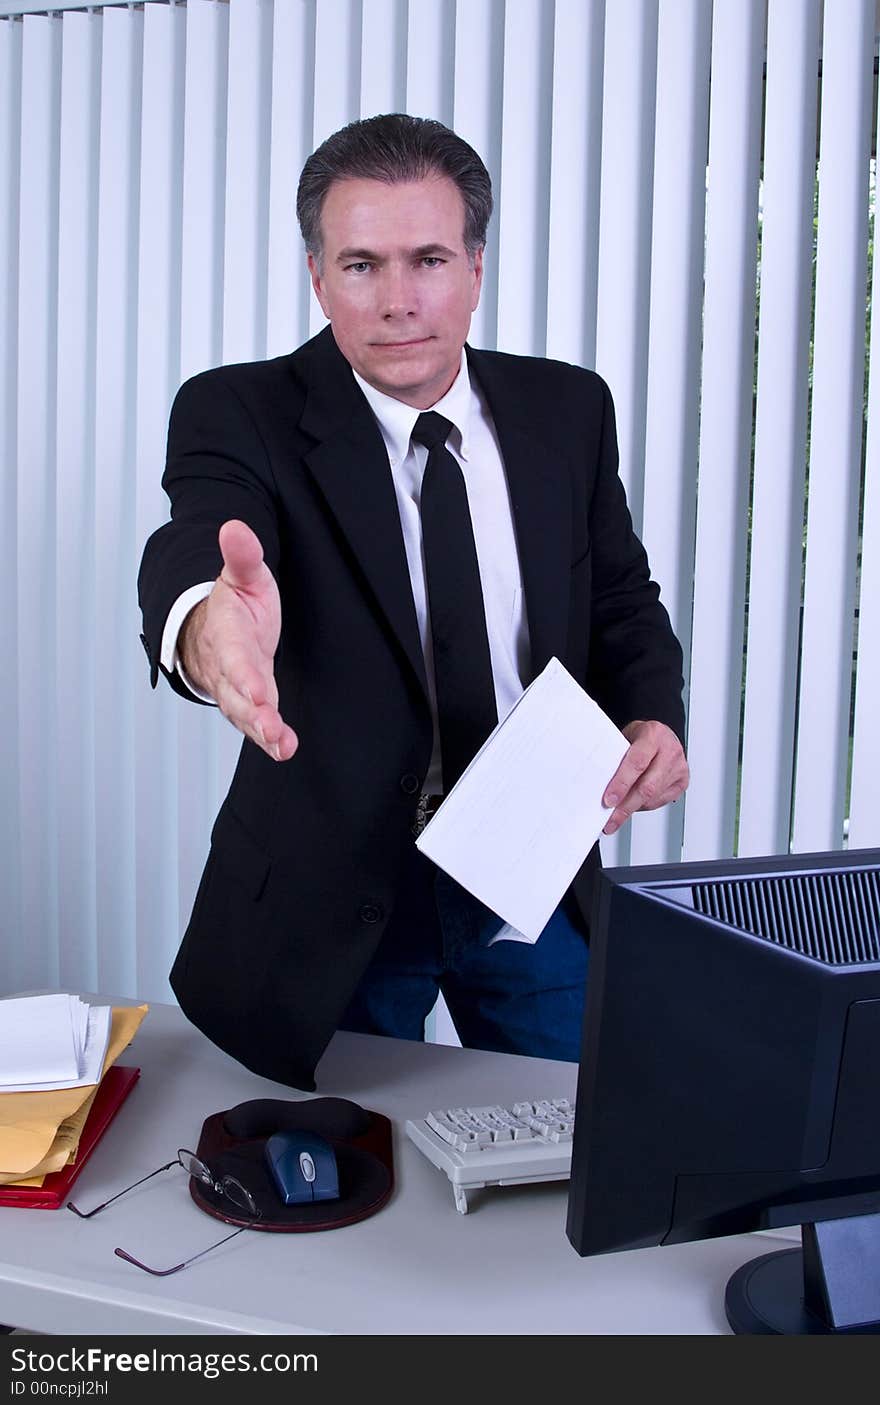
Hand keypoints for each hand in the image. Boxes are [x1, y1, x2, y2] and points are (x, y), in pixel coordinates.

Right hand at [178, 519, 297, 762]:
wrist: (210, 630)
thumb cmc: (234, 605)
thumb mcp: (242, 576)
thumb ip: (242, 556)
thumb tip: (235, 525)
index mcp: (226, 635)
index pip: (234, 657)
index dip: (244, 676)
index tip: (259, 691)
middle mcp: (227, 668)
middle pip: (236, 694)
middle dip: (253, 713)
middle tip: (271, 728)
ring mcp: (236, 690)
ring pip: (243, 715)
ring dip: (261, 731)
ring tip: (281, 745)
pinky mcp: (248, 704)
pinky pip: (254, 724)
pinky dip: (268, 738)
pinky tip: (285, 749)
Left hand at [601, 720, 688, 835]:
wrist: (662, 735)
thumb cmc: (642, 736)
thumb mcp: (626, 737)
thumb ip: (617, 757)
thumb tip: (601, 783)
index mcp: (654, 735)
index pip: (637, 763)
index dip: (622, 784)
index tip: (608, 800)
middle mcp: (670, 751)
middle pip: (647, 787)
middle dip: (625, 806)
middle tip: (610, 819)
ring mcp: (679, 768)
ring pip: (653, 798)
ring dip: (632, 809)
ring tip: (616, 816)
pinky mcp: (682, 782)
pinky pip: (659, 802)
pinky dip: (642, 807)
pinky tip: (632, 806)